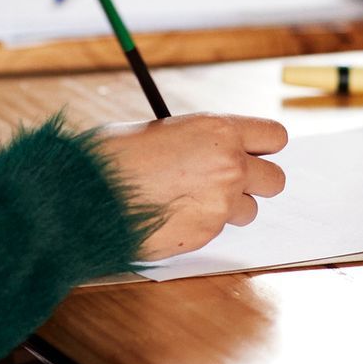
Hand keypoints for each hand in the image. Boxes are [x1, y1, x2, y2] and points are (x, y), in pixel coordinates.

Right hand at [88, 113, 288, 260]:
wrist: (87, 192)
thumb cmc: (114, 156)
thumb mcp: (160, 131)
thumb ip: (197, 141)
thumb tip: (210, 150)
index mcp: (218, 129)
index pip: (274, 136)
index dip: (262, 146)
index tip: (251, 152)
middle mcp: (229, 164)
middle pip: (275, 180)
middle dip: (253, 183)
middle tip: (224, 181)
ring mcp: (221, 203)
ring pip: (248, 211)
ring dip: (226, 208)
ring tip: (186, 200)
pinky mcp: (207, 234)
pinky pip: (218, 230)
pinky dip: (200, 226)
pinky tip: (169, 215)